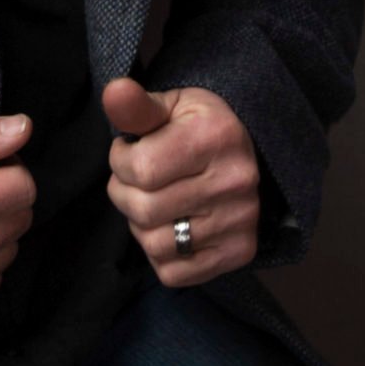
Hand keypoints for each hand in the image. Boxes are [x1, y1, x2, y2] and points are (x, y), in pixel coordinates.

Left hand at [103, 77, 261, 287]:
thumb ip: (138, 107)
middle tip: (135, 180)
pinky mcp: (241, 252)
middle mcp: (235, 181)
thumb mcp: (171, 107)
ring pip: (155, 244)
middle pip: (144, 210)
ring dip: (140, 226)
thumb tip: (114, 92)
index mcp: (217, 137)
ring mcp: (241, 221)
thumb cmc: (199, 128)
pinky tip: (170, 227)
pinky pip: (174, 273)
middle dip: (124, 194)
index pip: (140, 169)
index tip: (128, 151)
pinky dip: (160, 255)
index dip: (119, 161)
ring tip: (152, 203)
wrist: (250, 154)